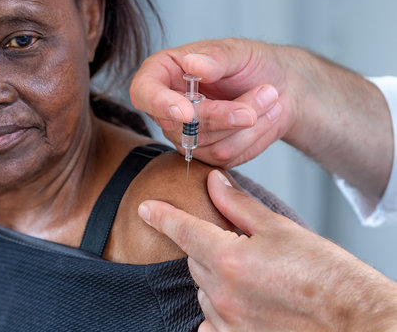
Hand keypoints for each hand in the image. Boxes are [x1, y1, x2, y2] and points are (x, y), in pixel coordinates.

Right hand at [130, 39, 297, 168]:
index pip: (143, 92)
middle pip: (178, 125)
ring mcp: (184, 135)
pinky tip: (264, 117)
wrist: (278, 87)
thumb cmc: (250, 63)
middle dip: (223, 115)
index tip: (187, 112)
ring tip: (270, 96)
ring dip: (245, 123)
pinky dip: (251, 136)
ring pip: (205, 143)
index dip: (160, 104)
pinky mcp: (205, 155)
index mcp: (162, 73)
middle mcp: (166, 108)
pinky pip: (223, 157)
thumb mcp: (238, 51)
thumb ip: (216, 57)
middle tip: (266, 93)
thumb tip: (193, 64)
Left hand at [138, 170, 396, 330]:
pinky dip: (216, 307)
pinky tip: (233, 302)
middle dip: (206, 245)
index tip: (145, 208)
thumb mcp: (280, 229)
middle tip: (235, 241)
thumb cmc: (324, 272)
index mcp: (229, 258)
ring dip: (213, 275)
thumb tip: (214, 182)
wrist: (355, 319)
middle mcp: (221, 292)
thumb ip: (239, 205)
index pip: (183, 230)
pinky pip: (209, 322)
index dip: (162, 215)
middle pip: (194, 259)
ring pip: (202, 288)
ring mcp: (228, 320)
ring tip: (248, 272)